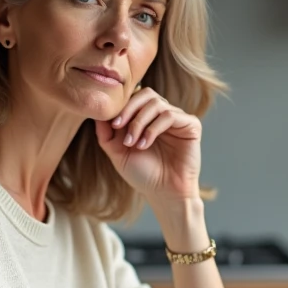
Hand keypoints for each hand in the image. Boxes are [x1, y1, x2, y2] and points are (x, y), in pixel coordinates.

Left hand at [94, 87, 200, 201]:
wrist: (164, 193)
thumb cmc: (143, 174)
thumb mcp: (117, 152)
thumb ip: (106, 132)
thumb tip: (97, 112)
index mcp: (148, 117)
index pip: (134, 97)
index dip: (122, 106)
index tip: (111, 124)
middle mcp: (163, 114)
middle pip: (146, 94)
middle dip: (129, 109)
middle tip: (118, 126)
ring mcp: (178, 119)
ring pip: (157, 104)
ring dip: (140, 122)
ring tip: (133, 143)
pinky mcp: (191, 125)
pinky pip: (170, 115)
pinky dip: (153, 129)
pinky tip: (144, 145)